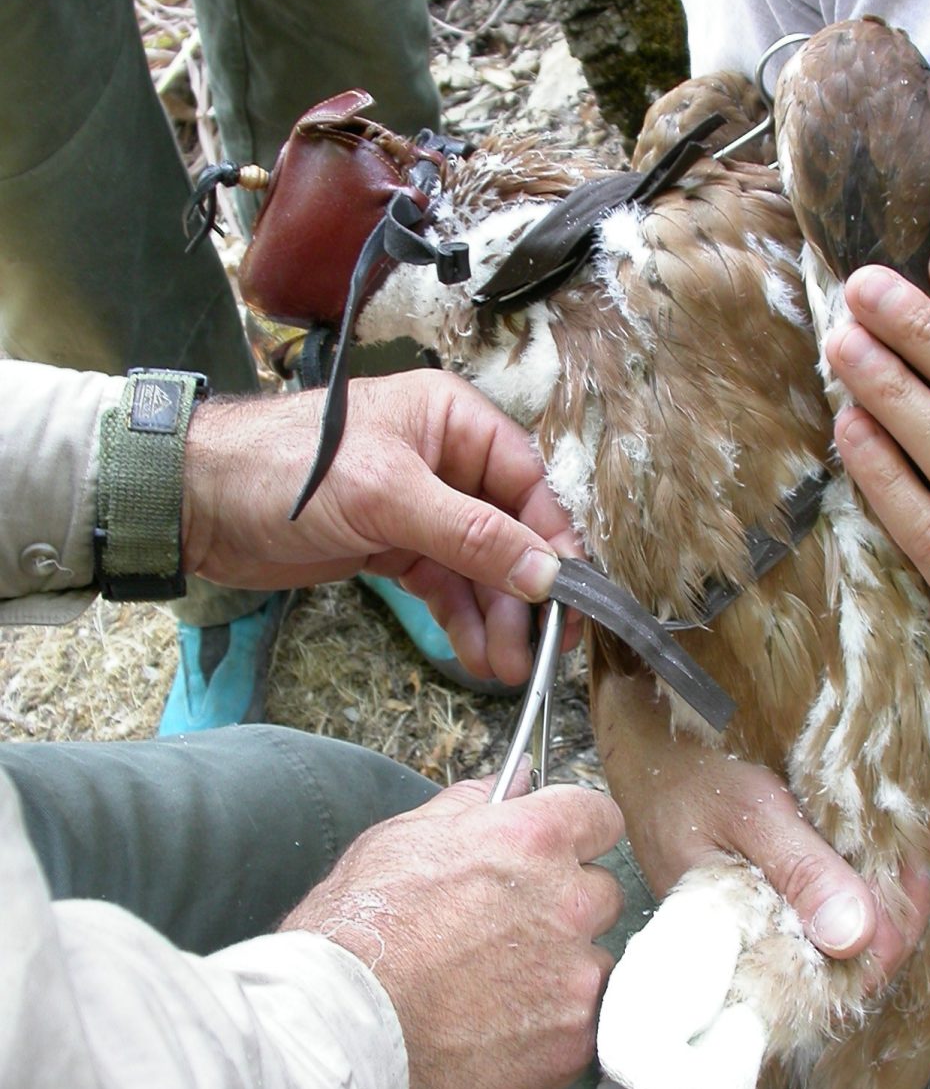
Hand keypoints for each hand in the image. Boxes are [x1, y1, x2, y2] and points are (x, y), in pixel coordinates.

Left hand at [181, 370, 581, 684]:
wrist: (198, 503)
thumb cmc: (286, 471)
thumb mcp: (387, 497)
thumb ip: (472, 535)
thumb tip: (546, 574)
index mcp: (452, 420)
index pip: (526, 482)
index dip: (552, 541)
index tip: (571, 598)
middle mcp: (445, 459)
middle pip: (509, 531)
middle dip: (523, 593)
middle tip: (542, 651)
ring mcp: (420, 506)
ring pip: (479, 566)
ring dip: (496, 617)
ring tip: (508, 668)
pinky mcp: (393, 545)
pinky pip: (445, 584)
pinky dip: (462, 619)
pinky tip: (477, 654)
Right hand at [279, 774, 623, 1088]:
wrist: (338, 1027)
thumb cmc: (356, 930)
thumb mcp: (400, 839)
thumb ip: (468, 806)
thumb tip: (510, 784)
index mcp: (532, 840)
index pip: (600, 818)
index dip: (578, 835)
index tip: (560, 853)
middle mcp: (567, 901)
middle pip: (602, 892)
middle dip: (567, 906)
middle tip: (510, 931)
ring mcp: (575, 974)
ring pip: (596, 962)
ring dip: (563, 971)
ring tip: (497, 992)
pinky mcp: (571, 1040)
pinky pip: (586, 1024)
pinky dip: (554, 1028)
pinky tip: (503, 1032)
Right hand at [594, 668, 929, 980]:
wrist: (651, 763)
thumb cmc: (689, 782)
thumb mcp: (750, 812)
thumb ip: (801, 872)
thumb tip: (858, 937)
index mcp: (728, 956)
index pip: (820, 991)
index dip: (878, 951)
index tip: (909, 887)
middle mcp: (743, 965)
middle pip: (838, 980)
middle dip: (889, 930)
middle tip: (916, 870)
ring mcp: (755, 946)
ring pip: (836, 959)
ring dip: (879, 917)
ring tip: (903, 865)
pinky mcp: (763, 924)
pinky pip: (821, 934)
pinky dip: (855, 904)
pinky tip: (874, 870)